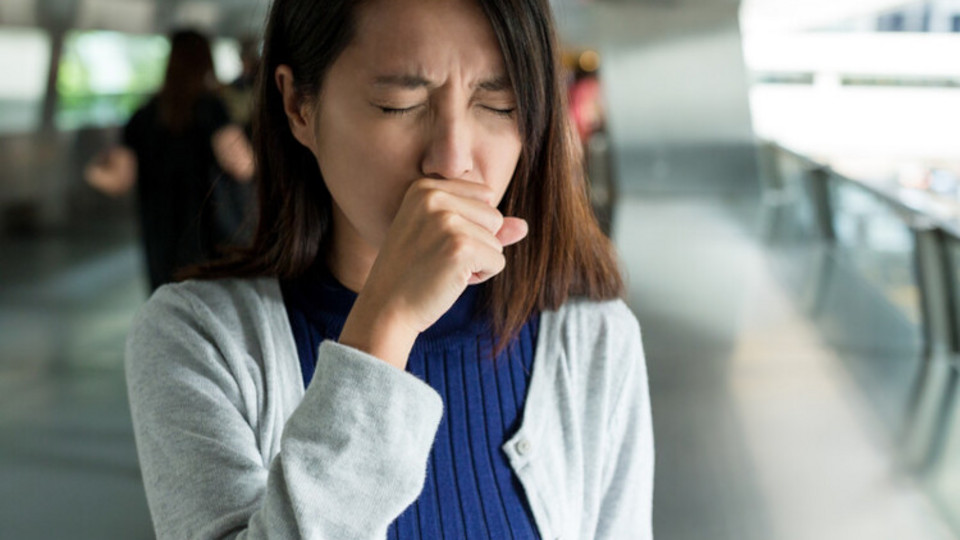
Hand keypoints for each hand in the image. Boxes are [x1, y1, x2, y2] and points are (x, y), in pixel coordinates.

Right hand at [338, 178, 527, 368]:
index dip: (470, 227)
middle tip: (438, 259)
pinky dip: (481, 277)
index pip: (484, 197)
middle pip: (494, 217)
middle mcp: (434, 197)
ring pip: (497, 241)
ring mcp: (447, 222)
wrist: (386, 308)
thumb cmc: (414, 274)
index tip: (435, 243)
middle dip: (477, 244)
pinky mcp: (460, 248)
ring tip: (442, 270)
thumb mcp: (444, 239)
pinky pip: (498, 262)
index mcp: (425, 188)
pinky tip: (450, 281)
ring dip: (478, 262)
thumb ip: (484, 227)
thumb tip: (524, 226)